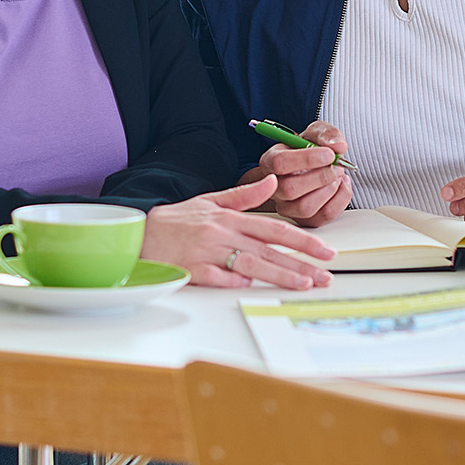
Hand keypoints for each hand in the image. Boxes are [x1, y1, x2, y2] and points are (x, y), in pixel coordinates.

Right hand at [143, 177, 335, 288]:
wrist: (139, 233)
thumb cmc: (176, 221)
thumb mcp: (211, 201)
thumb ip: (244, 195)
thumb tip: (273, 181)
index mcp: (230, 218)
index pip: (274, 229)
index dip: (303, 241)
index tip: (325, 251)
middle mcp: (222, 234)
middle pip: (269, 249)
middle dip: (301, 264)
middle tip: (325, 275)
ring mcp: (207, 252)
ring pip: (250, 263)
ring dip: (278, 274)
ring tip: (303, 283)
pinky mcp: (192, 270)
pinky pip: (217, 276)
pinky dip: (233, 279)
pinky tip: (251, 284)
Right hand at [244, 121, 352, 227]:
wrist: (316, 164)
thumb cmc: (310, 149)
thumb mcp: (316, 133)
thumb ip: (327, 134)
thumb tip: (338, 146)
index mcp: (270, 161)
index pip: (280, 163)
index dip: (307, 159)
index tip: (329, 154)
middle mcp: (274, 187)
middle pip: (289, 189)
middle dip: (320, 178)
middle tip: (338, 166)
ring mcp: (287, 206)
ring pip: (305, 207)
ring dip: (329, 190)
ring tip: (339, 175)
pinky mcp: (304, 219)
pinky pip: (322, 216)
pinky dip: (339, 200)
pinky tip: (342, 185)